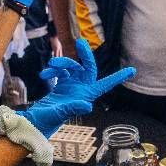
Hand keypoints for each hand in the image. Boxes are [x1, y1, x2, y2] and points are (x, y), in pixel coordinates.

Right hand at [21, 39, 135, 136]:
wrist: (33, 123)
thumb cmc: (46, 122)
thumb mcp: (59, 114)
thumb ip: (72, 108)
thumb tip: (88, 105)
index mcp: (85, 97)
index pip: (105, 85)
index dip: (118, 77)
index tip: (132, 70)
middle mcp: (80, 90)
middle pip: (88, 68)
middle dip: (85, 55)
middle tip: (80, 42)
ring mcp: (71, 87)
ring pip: (71, 67)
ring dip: (62, 63)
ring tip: (51, 65)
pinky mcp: (61, 85)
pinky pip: (60, 71)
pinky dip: (52, 70)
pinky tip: (44, 75)